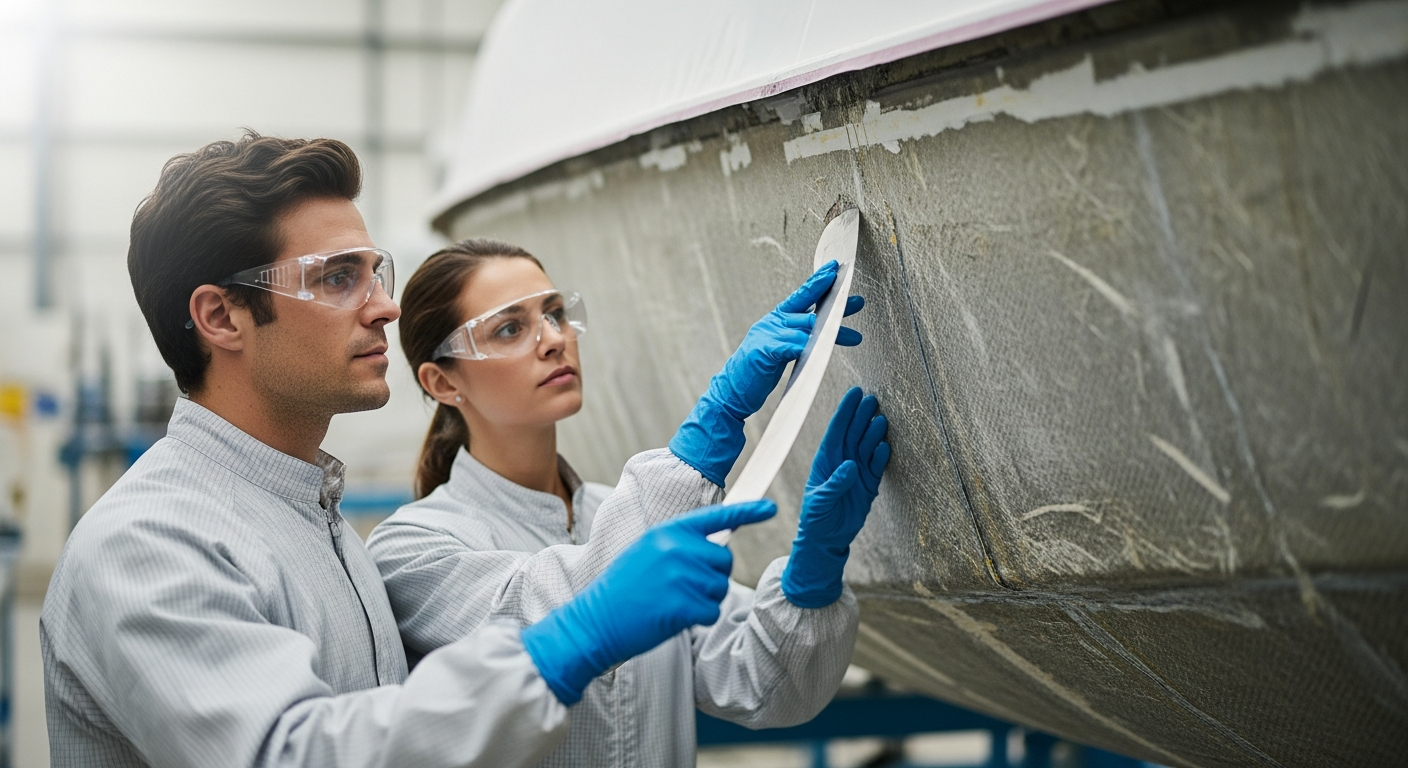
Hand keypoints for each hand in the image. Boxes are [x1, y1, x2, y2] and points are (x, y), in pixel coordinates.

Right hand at [521, 500, 777, 704]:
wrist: (595, 621)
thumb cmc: (622, 591)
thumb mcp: (646, 553)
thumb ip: (678, 546)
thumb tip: (714, 552)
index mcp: (667, 532)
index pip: (714, 517)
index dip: (746, 512)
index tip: (770, 508)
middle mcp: (676, 548)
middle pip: (724, 560)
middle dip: (712, 577)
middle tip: (683, 590)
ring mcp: (680, 576)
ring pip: (719, 588)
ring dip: (703, 601)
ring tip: (670, 603)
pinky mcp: (682, 604)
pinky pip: (711, 611)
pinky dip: (697, 619)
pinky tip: (672, 618)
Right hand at [670, 261, 864, 485]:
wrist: (730, 393)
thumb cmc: (757, 372)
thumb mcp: (780, 350)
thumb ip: (798, 337)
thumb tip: (824, 330)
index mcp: (775, 320)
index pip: (801, 296)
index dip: (818, 281)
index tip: (835, 270)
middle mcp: (771, 323)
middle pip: (809, 311)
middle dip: (836, 307)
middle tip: (858, 302)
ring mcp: (766, 336)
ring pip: (805, 327)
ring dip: (831, 332)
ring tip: (854, 337)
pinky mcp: (763, 353)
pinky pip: (789, 346)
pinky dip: (806, 345)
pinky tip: (822, 348)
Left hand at [782, 387, 889, 607]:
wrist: (826, 538)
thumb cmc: (816, 518)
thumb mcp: (820, 503)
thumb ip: (834, 484)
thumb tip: (850, 466)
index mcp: (825, 460)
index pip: (836, 430)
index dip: (845, 411)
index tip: (855, 393)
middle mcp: (842, 461)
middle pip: (854, 433)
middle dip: (862, 416)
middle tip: (873, 400)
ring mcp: (857, 472)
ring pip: (867, 446)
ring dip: (874, 433)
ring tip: (882, 420)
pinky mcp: (869, 485)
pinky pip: (877, 466)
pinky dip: (881, 456)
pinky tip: (886, 445)